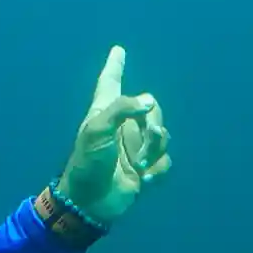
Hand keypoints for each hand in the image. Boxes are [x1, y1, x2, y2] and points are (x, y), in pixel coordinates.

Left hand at [56, 45, 171, 226]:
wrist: (91, 202)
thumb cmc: (87, 161)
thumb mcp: (97, 128)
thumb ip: (122, 108)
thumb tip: (149, 102)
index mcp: (105, 111)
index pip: (111, 82)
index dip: (115, 66)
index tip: (118, 51)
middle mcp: (122, 125)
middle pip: (152, 109)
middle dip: (154, 123)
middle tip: (147, 138)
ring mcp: (134, 147)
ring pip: (162, 136)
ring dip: (154, 151)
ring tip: (138, 165)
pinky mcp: (145, 168)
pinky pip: (165, 161)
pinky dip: (157, 170)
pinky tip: (143, 180)